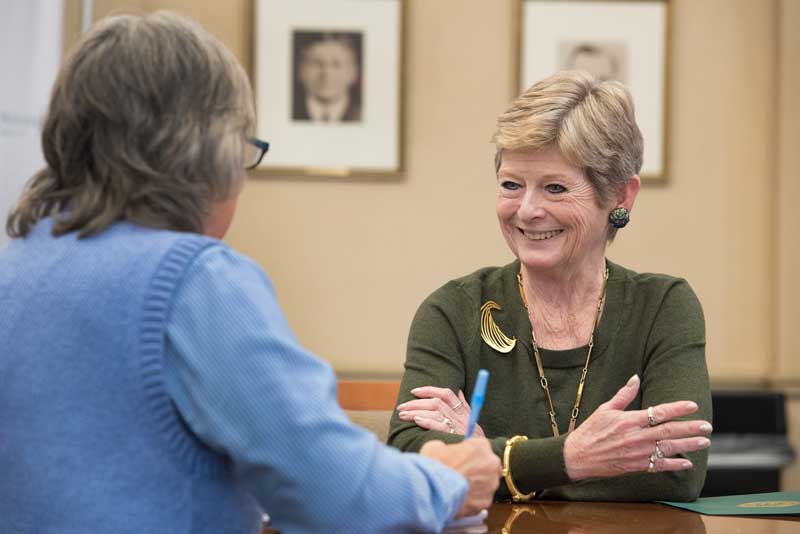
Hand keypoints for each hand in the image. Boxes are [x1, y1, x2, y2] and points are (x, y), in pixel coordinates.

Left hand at [396, 386, 484, 436]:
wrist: (484, 456)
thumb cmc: (474, 439)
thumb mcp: (472, 420)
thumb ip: (464, 405)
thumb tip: (458, 391)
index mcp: (462, 410)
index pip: (446, 394)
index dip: (429, 390)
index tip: (414, 391)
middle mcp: (459, 416)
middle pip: (436, 402)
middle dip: (416, 403)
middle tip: (401, 407)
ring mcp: (458, 425)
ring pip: (435, 411)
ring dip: (416, 411)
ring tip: (403, 415)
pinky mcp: (455, 435)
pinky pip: (439, 425)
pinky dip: (427, 421)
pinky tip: (416, 420)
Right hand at [420, 438, 501, 516]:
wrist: (433, 491)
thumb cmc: (435, 466)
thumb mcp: (435, 447)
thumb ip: (446, 448)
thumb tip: (444, 452)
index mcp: (480, 446)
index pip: (480, 446)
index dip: (469, 452)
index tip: (462, 457)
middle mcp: (491, 463)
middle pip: (488, 464)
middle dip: (478, 468)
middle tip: (462, 473)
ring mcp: (491, 484)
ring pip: (486, 483)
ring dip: (476, 485)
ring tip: (459, 488)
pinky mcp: (486, 501)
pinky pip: (481, 498)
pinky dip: (473, 499)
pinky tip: (459, 499)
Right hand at [563, 374, 712, 480]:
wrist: (578, 456)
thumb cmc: (590, 431)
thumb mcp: (605, 409)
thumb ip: (624, 395)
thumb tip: (635, 378)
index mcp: (628, 420)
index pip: (658, 412)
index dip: (677, 408)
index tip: (692, 405)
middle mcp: (635, 437)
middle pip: (668, 431)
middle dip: (690, 428)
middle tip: (707, 426)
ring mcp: (637, 453)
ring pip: (668, 448)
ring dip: (688, 445)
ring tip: (704, 441)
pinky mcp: (636, 466)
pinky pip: (659, 466)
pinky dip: (674, 464)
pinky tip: (687, 462)